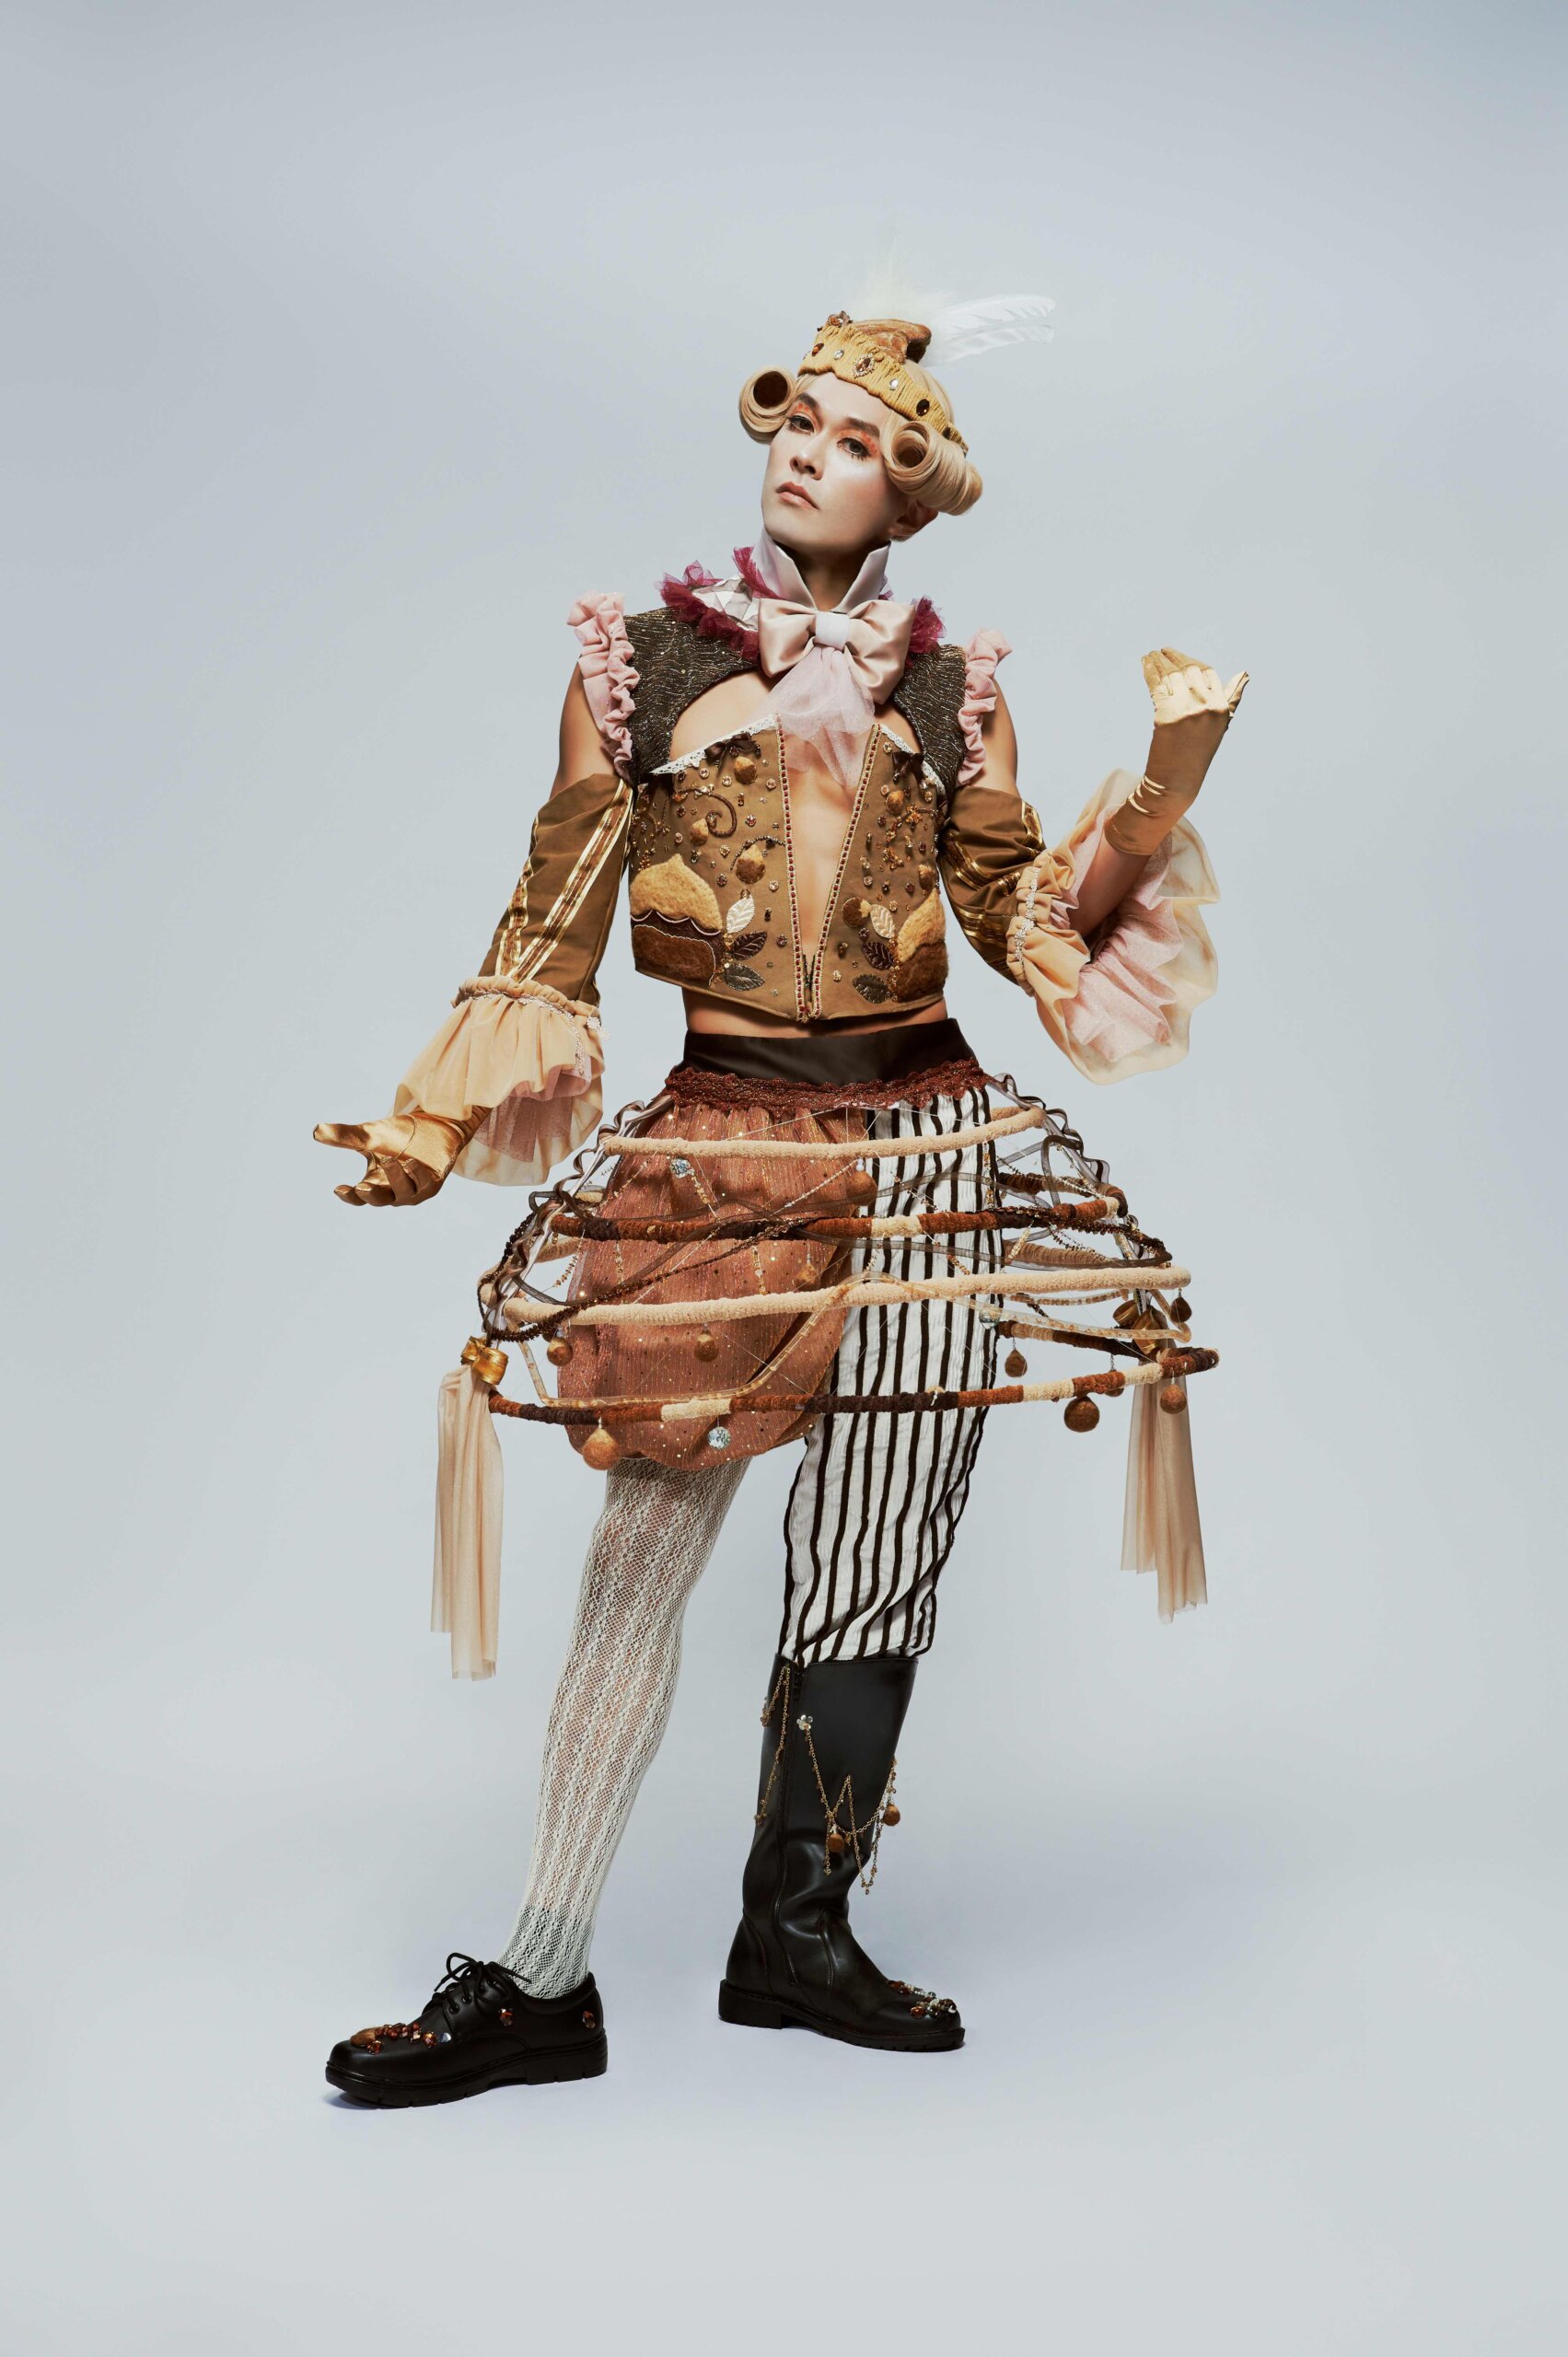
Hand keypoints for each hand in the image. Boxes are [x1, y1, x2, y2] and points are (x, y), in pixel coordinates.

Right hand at [312, 1108, 477, 1206]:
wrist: (433, 1125)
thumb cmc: (398, 1136)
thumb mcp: (370, 1135)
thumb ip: (346, 1137)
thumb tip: (316, 1131)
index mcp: (375, 1183)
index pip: (359, 1197)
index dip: (349, 1196)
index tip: (338, 1188)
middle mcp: (393, 1191)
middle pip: (379, 1199)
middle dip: (371, 1194)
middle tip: (363, 1187)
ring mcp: (414, 1189)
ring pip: (404, 1191)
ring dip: (396, 1178)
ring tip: (391, 1161)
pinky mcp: (433, 1183)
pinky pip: (425, 1183)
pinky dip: (418, 1174)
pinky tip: (412, 1163)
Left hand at [1143, 646, 1246, 789]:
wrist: (1176, 780)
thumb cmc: (1197, 752)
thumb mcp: (1220, 724)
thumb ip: (1231, 698)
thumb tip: (1245, 673)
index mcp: (1220, 707)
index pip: (1207, 672)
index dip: (1192, 662)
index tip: (1180, 657)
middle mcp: (1205, 706)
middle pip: (1188, 670)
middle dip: (1174, 657)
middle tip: (1162, 651)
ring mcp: (1185, 711)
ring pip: (1170, 675)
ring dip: (1158, 661)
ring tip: (1150, 655)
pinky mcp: (1164, 716)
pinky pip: (1156, 685)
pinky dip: (1149, 671)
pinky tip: (1145, 663)